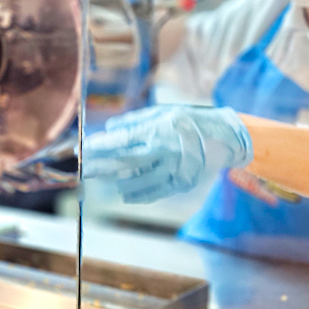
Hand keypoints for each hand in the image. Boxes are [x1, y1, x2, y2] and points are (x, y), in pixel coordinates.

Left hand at [81, 105, 252, 203]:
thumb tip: (110, 129)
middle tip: (84, 170)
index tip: (83, 150)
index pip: (123, 140)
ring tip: (106, 182)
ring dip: (118, 183)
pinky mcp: (182, 183)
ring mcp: (174, 169)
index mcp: (159, 130)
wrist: (225, 136)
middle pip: (126, 162)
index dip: (101, 147)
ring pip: (138, 182)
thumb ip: (135, 121)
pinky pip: (155, 193)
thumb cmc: (188, 120)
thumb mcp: (162, 112)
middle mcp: (165, 151)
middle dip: (101, 166)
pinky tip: (125, 194)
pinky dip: (138, 195)